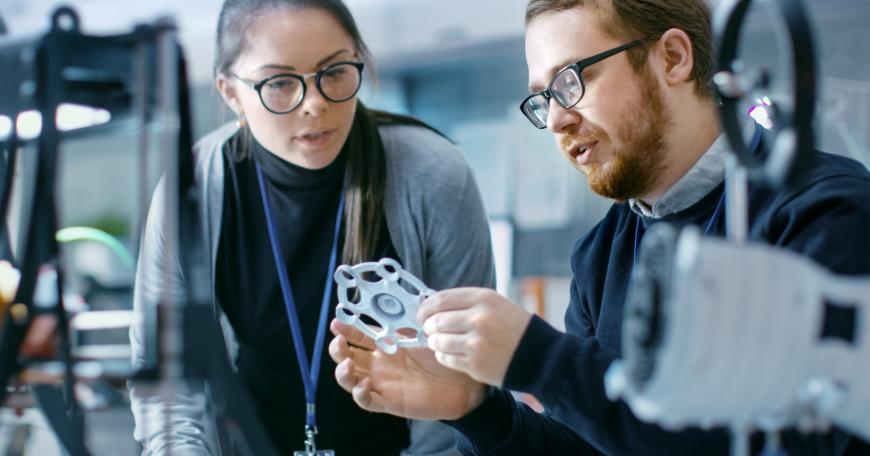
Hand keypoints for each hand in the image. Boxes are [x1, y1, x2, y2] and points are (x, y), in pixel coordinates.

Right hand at [329, 319, 485, 419]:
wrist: (461, 381)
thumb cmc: (442, 355)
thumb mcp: (421, 333)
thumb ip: (405, 321)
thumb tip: (392, 299)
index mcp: (384, 345)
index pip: (357, 336)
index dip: (345, 329)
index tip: (337, 322)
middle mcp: (378, 364)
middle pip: (346, 357)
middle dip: (337, 349)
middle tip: (339, 341)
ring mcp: (382, 383)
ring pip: (350, 381)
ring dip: (342, 373)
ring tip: (347, 364)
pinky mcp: (389, 402)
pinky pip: (367, 401)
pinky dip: (360, 394)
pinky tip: (365, 385)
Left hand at [418, 287, 532, 386]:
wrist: (540, 356)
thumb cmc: (515, 329)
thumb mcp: (496, 304)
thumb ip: (467, 302)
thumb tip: (432, 304)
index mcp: (485, 298)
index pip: (442, 299)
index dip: (426, 307)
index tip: (422, 312)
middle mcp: (479, 318)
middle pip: (437, 320)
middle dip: (428, 326)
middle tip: (429, 329)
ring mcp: (476, 342)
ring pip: (438, 340)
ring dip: (435, 342)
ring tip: (440, 342)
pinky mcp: (475, 364)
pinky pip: (446, 358)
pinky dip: (443, 356)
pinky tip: (451, 353)